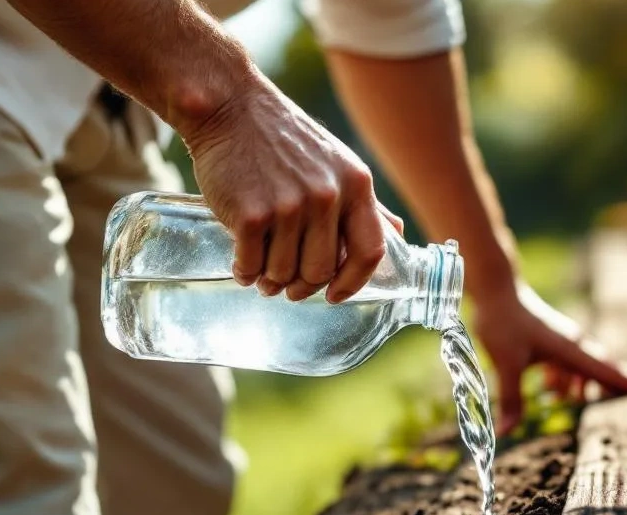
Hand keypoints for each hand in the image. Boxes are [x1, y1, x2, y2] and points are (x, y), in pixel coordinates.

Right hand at [182, 73, 397, 302]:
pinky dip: (244, 271)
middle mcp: (327, 196)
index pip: (370, 252)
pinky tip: (241, 262)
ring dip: (270, 280)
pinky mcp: (252, 214)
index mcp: (356, 185)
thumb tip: (396, 235)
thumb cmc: (283, 139)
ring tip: (261, 268)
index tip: (335, 295)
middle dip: (302, 287)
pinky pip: (252, 266)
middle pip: (321, 271)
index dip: (354, 283)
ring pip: (284, 273)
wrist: (229, 106)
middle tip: (286, 284)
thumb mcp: (338, 162)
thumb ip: (366, 203)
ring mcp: (289, 206)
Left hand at [472, 283, 626, 435]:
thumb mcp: (506, 363)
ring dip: (591, 387)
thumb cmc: (502, 322)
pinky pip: (568, 366)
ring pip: (588, 370)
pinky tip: (553, 391)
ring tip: (590, 403)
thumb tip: (506, 432)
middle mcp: (575, 347)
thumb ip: (511, 398)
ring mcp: (564, 343)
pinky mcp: (551, 342)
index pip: (614, 374)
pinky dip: (567, 380)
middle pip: (610, 372)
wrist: (496, 289)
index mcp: (573, 351)